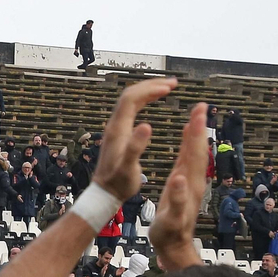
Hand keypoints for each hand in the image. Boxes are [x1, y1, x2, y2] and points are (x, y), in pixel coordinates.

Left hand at [92, 76, 174, 200]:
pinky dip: (144, 101)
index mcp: (118, 130)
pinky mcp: (118, 134)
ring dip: (148, 91)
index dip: (150, 89)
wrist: (104, 193)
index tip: (170, 87)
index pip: (131, 99)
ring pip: (130, 101)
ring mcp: (115, 129)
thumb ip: (136, 147)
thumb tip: (146, 125)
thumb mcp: (129, 167)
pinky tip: (153, 102)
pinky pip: (131, 109)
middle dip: (151, 85)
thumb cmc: (118, 183)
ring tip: (168, 88)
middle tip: (173, 83)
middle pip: (130, 95)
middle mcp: (114, 126)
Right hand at [149, 98, 210, 270]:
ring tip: (196, 116)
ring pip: (194, 153)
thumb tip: (180, 178)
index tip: (198, 112)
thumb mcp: (172, 218)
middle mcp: (194, 180)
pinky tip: (185, 138)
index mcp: (189, 184)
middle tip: (201, 106)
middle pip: (197, 149)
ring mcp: (191, 182)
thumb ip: (177, 198)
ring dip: (196, 134)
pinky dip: (188, 146)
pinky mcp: (185, 185)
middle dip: (199, 127)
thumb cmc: (169, 232)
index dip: (195, 132)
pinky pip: (188, 160)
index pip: (193, 153)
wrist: (174, 245)